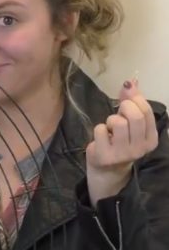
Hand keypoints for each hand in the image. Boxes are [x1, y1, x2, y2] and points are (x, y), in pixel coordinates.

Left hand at [86, 79, 157, 206]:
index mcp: (151, 140)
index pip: (146, 112)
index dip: (135, 100)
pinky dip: (99, 129)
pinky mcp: (104, 155)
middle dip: (124, 107)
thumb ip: (132, 103)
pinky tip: (102, 138)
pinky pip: (101, 130)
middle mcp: (140, 149)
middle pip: (135, 116)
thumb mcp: (131, 124)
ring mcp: (122, 154)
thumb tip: (131, 81)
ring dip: (110, 119)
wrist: (107, 168)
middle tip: (119, 112)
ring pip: (117, 122)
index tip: (127, 99)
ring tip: (110, 128)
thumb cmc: (120, 142)